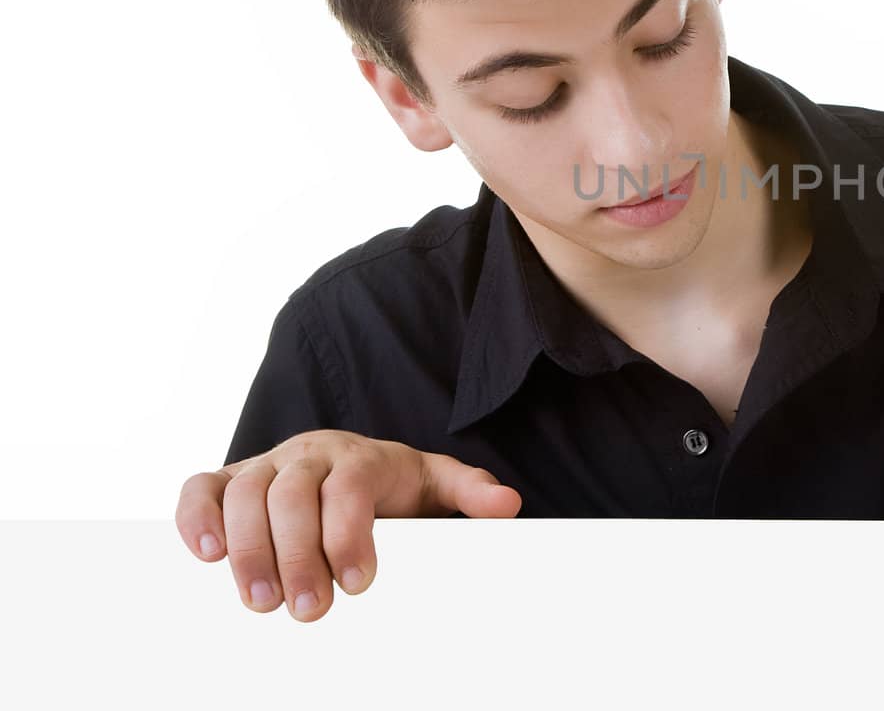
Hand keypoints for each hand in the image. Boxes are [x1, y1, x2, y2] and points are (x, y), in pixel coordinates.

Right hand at [174, 430, 520, 620]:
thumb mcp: (437, 485)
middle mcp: (310, 453)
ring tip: (259, 602)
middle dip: (298, 553)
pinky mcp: (230, 479)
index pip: (350, 486)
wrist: (352, 465)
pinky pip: (202, 487)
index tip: (359, 583)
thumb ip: (468, 492)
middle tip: (308, 610)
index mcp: (362, 456)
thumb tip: (507, 506)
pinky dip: (197, 517)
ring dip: (248, 548)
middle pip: (293, 493)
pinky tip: (206, 557)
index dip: (350, 532)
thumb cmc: (395, 487)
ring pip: (246, 492)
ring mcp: (267, 464)